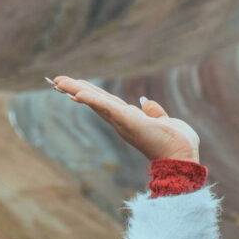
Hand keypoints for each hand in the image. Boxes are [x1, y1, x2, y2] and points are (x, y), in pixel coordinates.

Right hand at [51, 76, 200, 162]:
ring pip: (96, 102)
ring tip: (58, 82)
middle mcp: (122, 121)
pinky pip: (107, 107)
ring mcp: (123, 121)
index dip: (90, 94)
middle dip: (75, 90)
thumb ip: (154, 113)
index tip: (74, 87)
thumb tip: (146, 102)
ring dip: (77, 91)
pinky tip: (78, 93)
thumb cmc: (177, 143)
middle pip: (95, 100)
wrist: (183, 157)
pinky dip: (92, 100)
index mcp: (130, 120)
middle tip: (56, 81)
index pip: (106, 103)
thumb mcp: (164, 122)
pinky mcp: (128, 120)